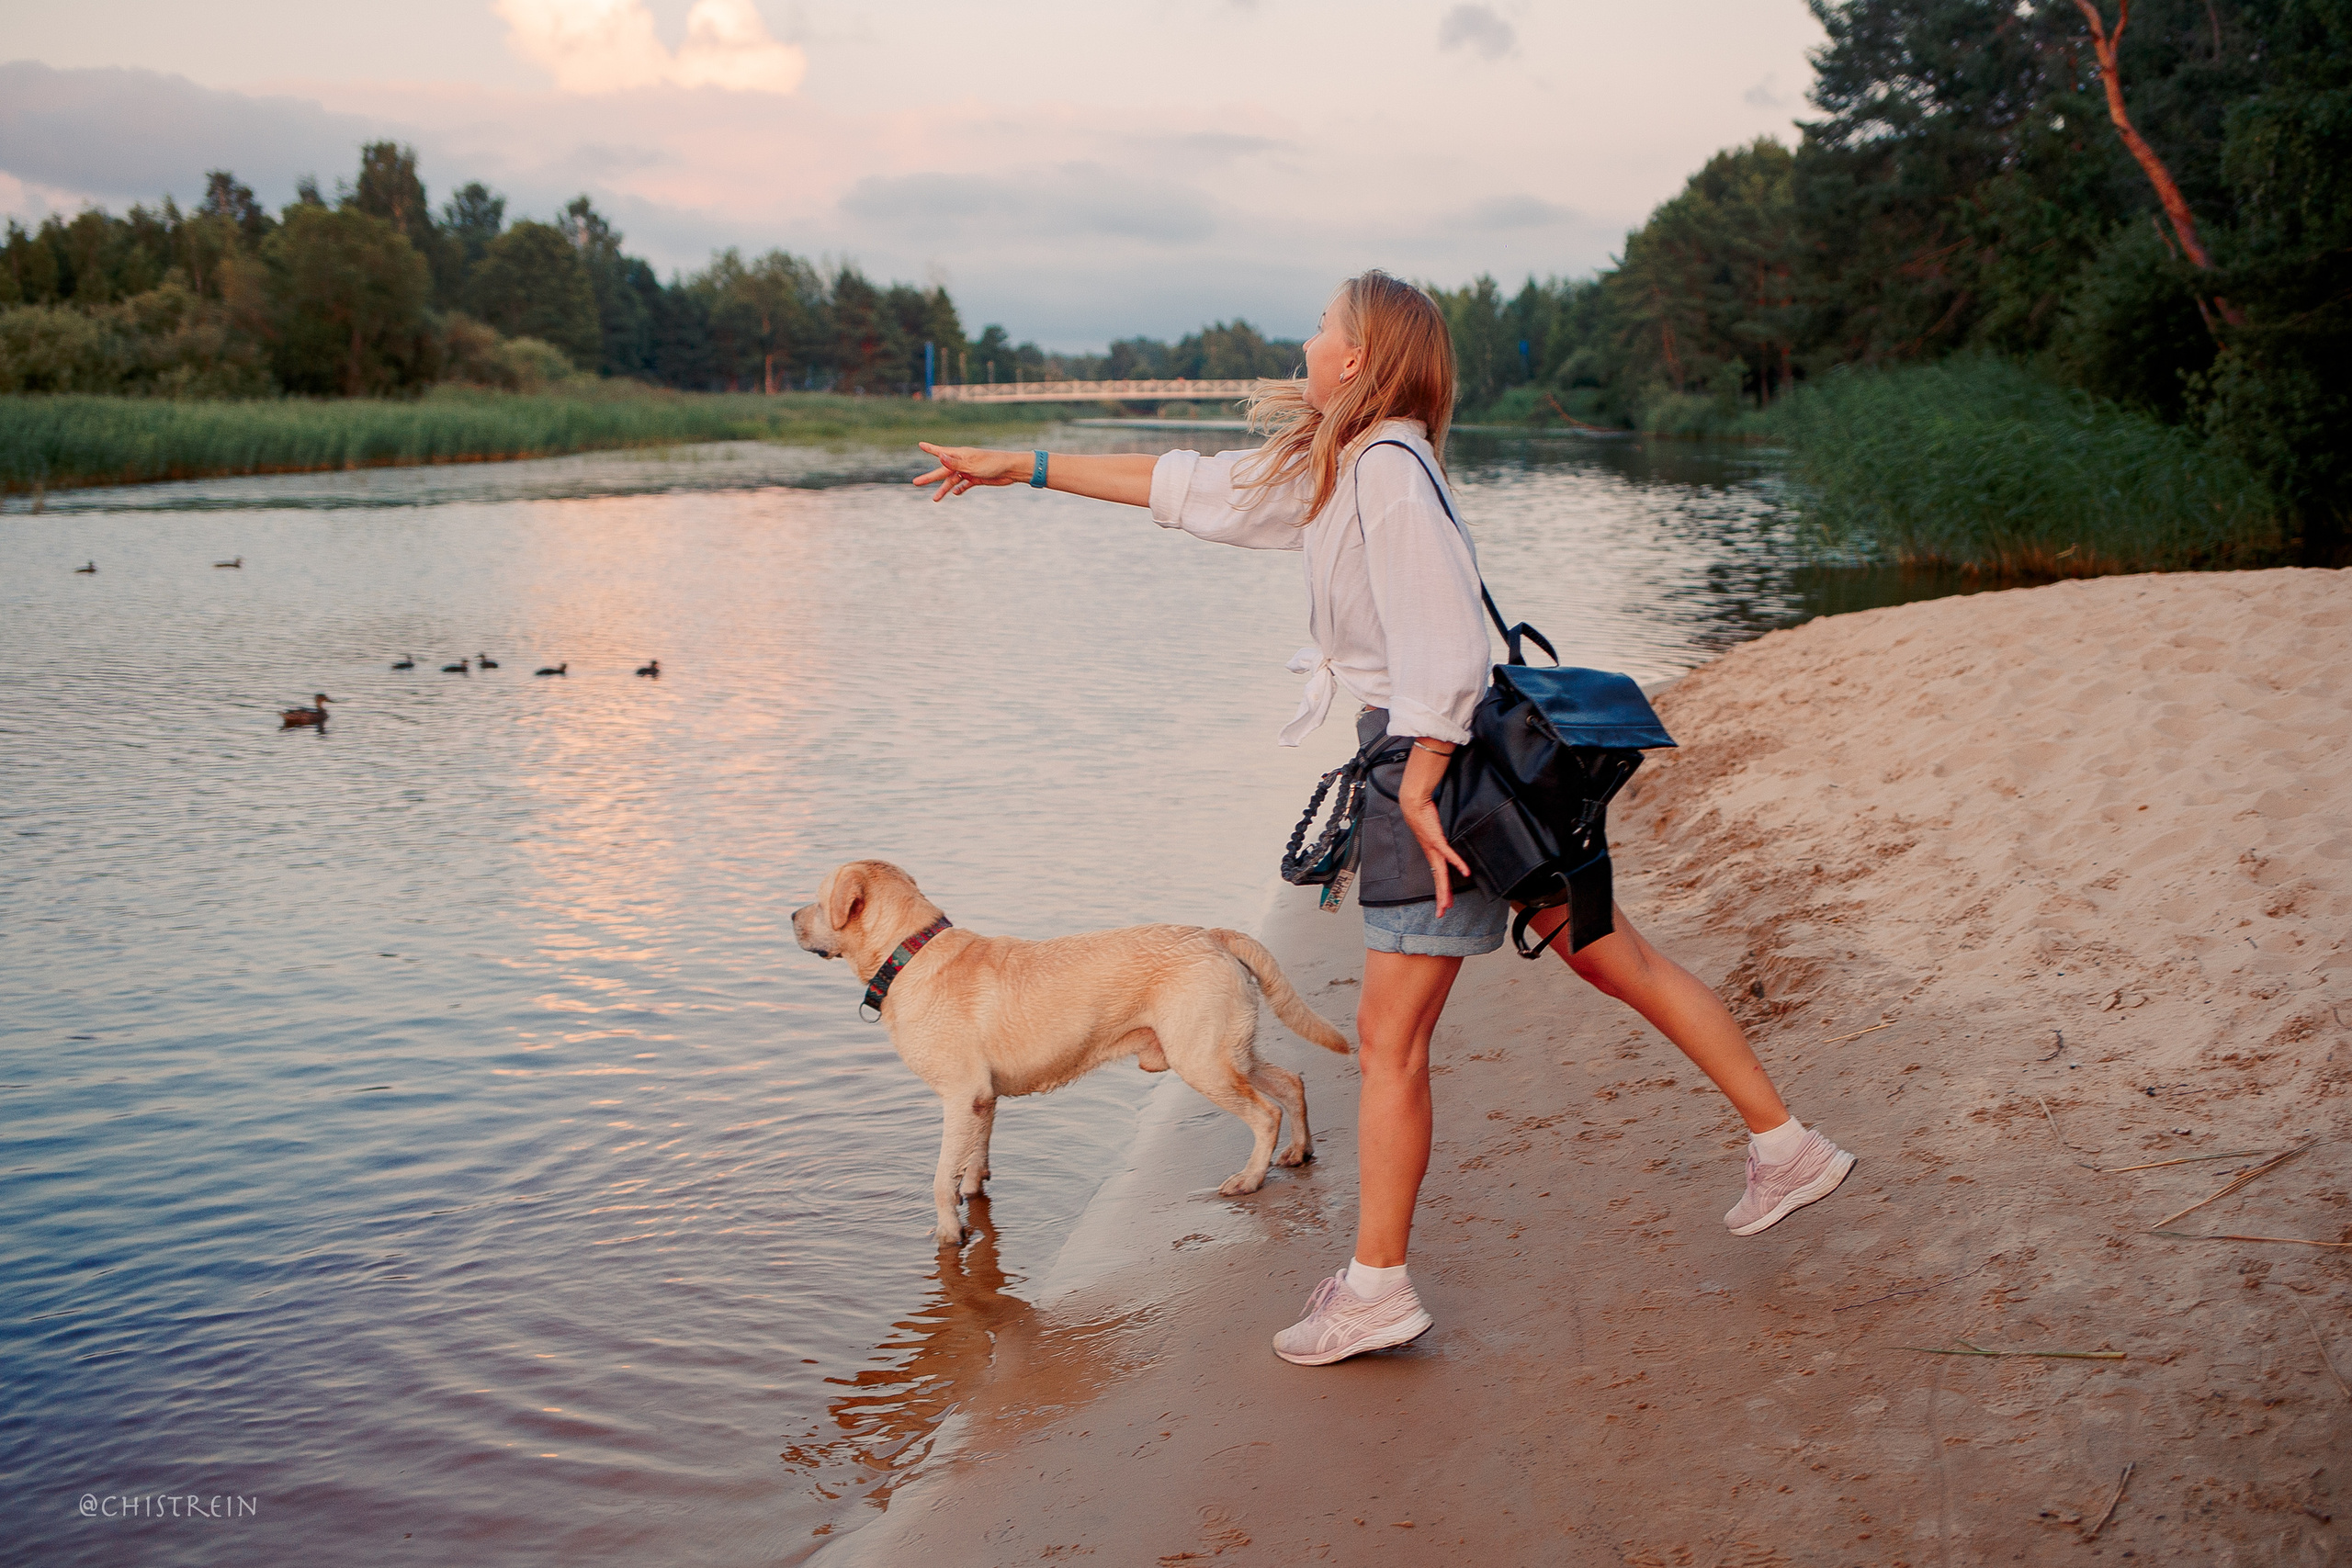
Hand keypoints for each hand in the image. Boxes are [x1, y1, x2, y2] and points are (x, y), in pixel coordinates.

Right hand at [914, 443, 1030, 501]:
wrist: (1010, 470)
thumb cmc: (991, 463)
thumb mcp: (971, 464)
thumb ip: (955, 462)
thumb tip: (939, 456)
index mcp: (960, 455)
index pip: (941, 452)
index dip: (931, 449)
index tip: (920, 444)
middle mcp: (963, 462)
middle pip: (943, 471)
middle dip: (930, 477)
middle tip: (916, 482)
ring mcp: (969, 471)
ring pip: (952, 481)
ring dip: (944, 489)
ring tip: (935, 499)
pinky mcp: (976, 478)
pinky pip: (965, 485)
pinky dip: (960, 489)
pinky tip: (955, 494)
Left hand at [1396, 740, 1471, 915]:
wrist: (1414, 803)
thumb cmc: (1423, 816)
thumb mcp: (1433, 832)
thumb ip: (1441, 840)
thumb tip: (1445, 845)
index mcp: (1431, 854)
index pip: (1437, 877)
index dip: (1441, 892)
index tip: (1444, 905)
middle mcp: (1431, 854)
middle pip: (1438, 881)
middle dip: (1441, 898)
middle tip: (1442, 913)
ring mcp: (1433, 848)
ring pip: (1440, 874)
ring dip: (1444, 890)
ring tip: (1447, 904)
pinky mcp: (1436, 839)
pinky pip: (1448, 854)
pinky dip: (1457, 863)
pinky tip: (1465, 872)